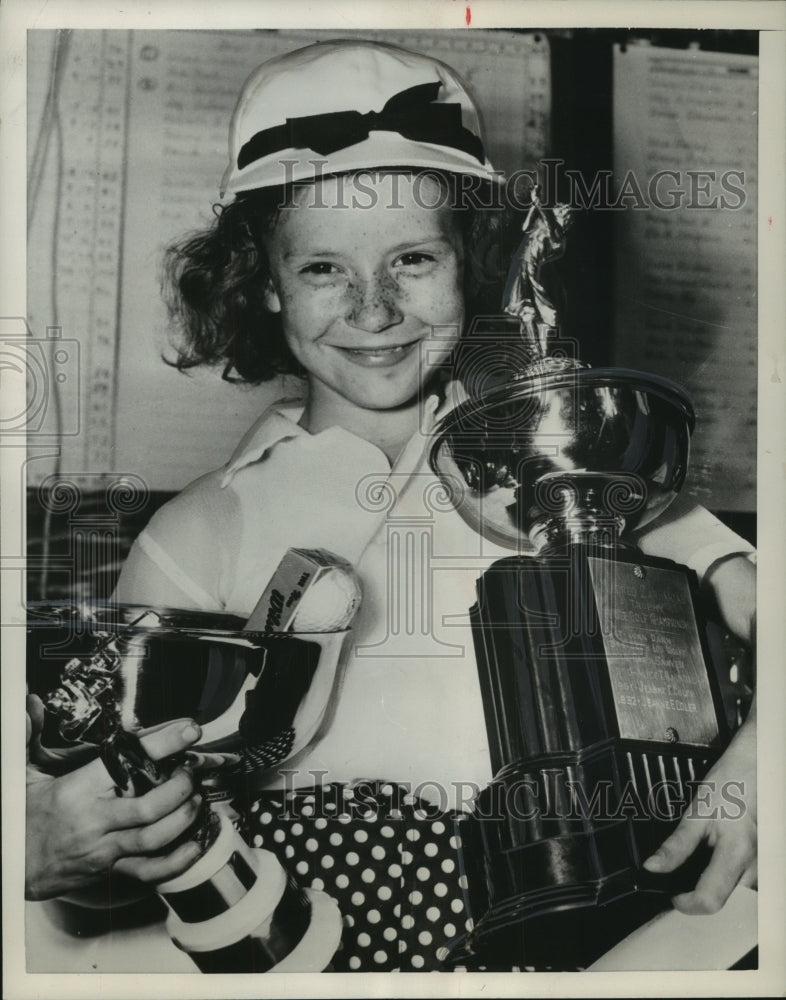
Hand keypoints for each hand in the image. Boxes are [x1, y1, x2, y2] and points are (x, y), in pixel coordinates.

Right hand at [26, 694, 203, 900]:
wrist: (10, 867)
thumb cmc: (21, 817)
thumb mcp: (22, 774)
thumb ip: (29, 735)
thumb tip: (30, 702)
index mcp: (76, 792)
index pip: (124, 763)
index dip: (162, 745)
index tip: (187, 731)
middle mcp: (93, 822)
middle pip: (149, 807)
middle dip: (181, 787)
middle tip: (192, 770)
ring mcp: (103, 849)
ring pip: (154, 838)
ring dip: (184, 818)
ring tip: (196, 799)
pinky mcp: (109, 871)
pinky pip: (149, 871)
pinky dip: (177, 861)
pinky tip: (195, 845)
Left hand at [643, 702, 756, 913]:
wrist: (758, 765)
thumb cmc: (732, 781)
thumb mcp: (698, 809)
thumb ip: (677, 844)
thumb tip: (654, 867)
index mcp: (736, 852)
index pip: (711, 899)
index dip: (687, 904)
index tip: (672, 896)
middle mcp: (757, 864)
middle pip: (727, 901)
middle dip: (701, 896)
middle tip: (681, 881)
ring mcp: (766, 864)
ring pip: (740, 892)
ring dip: (717, 886)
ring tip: (700, 867)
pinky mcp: (768, 859)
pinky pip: (749, 879)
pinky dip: (731, 877)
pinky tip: (718, 860)